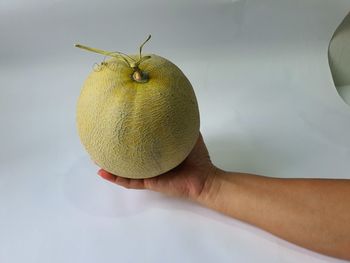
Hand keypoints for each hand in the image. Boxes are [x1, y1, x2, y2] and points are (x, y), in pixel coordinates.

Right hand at [97, 132, 217, 200]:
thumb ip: (180, 122)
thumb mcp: (188, 134)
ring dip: (109, 164)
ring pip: (124, 169)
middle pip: (128, 157)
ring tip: (95, 156)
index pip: (140, 144)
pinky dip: (116, 178)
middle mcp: (149, 163)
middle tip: (101, 139)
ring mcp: (147, 174)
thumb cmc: (197, 158)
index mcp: (156, 152)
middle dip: (114, 149)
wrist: (204, 178)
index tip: (118, 125)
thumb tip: (175, 103)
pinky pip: (129, 181)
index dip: (128, 136)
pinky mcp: (149, 183)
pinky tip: (103, 171)